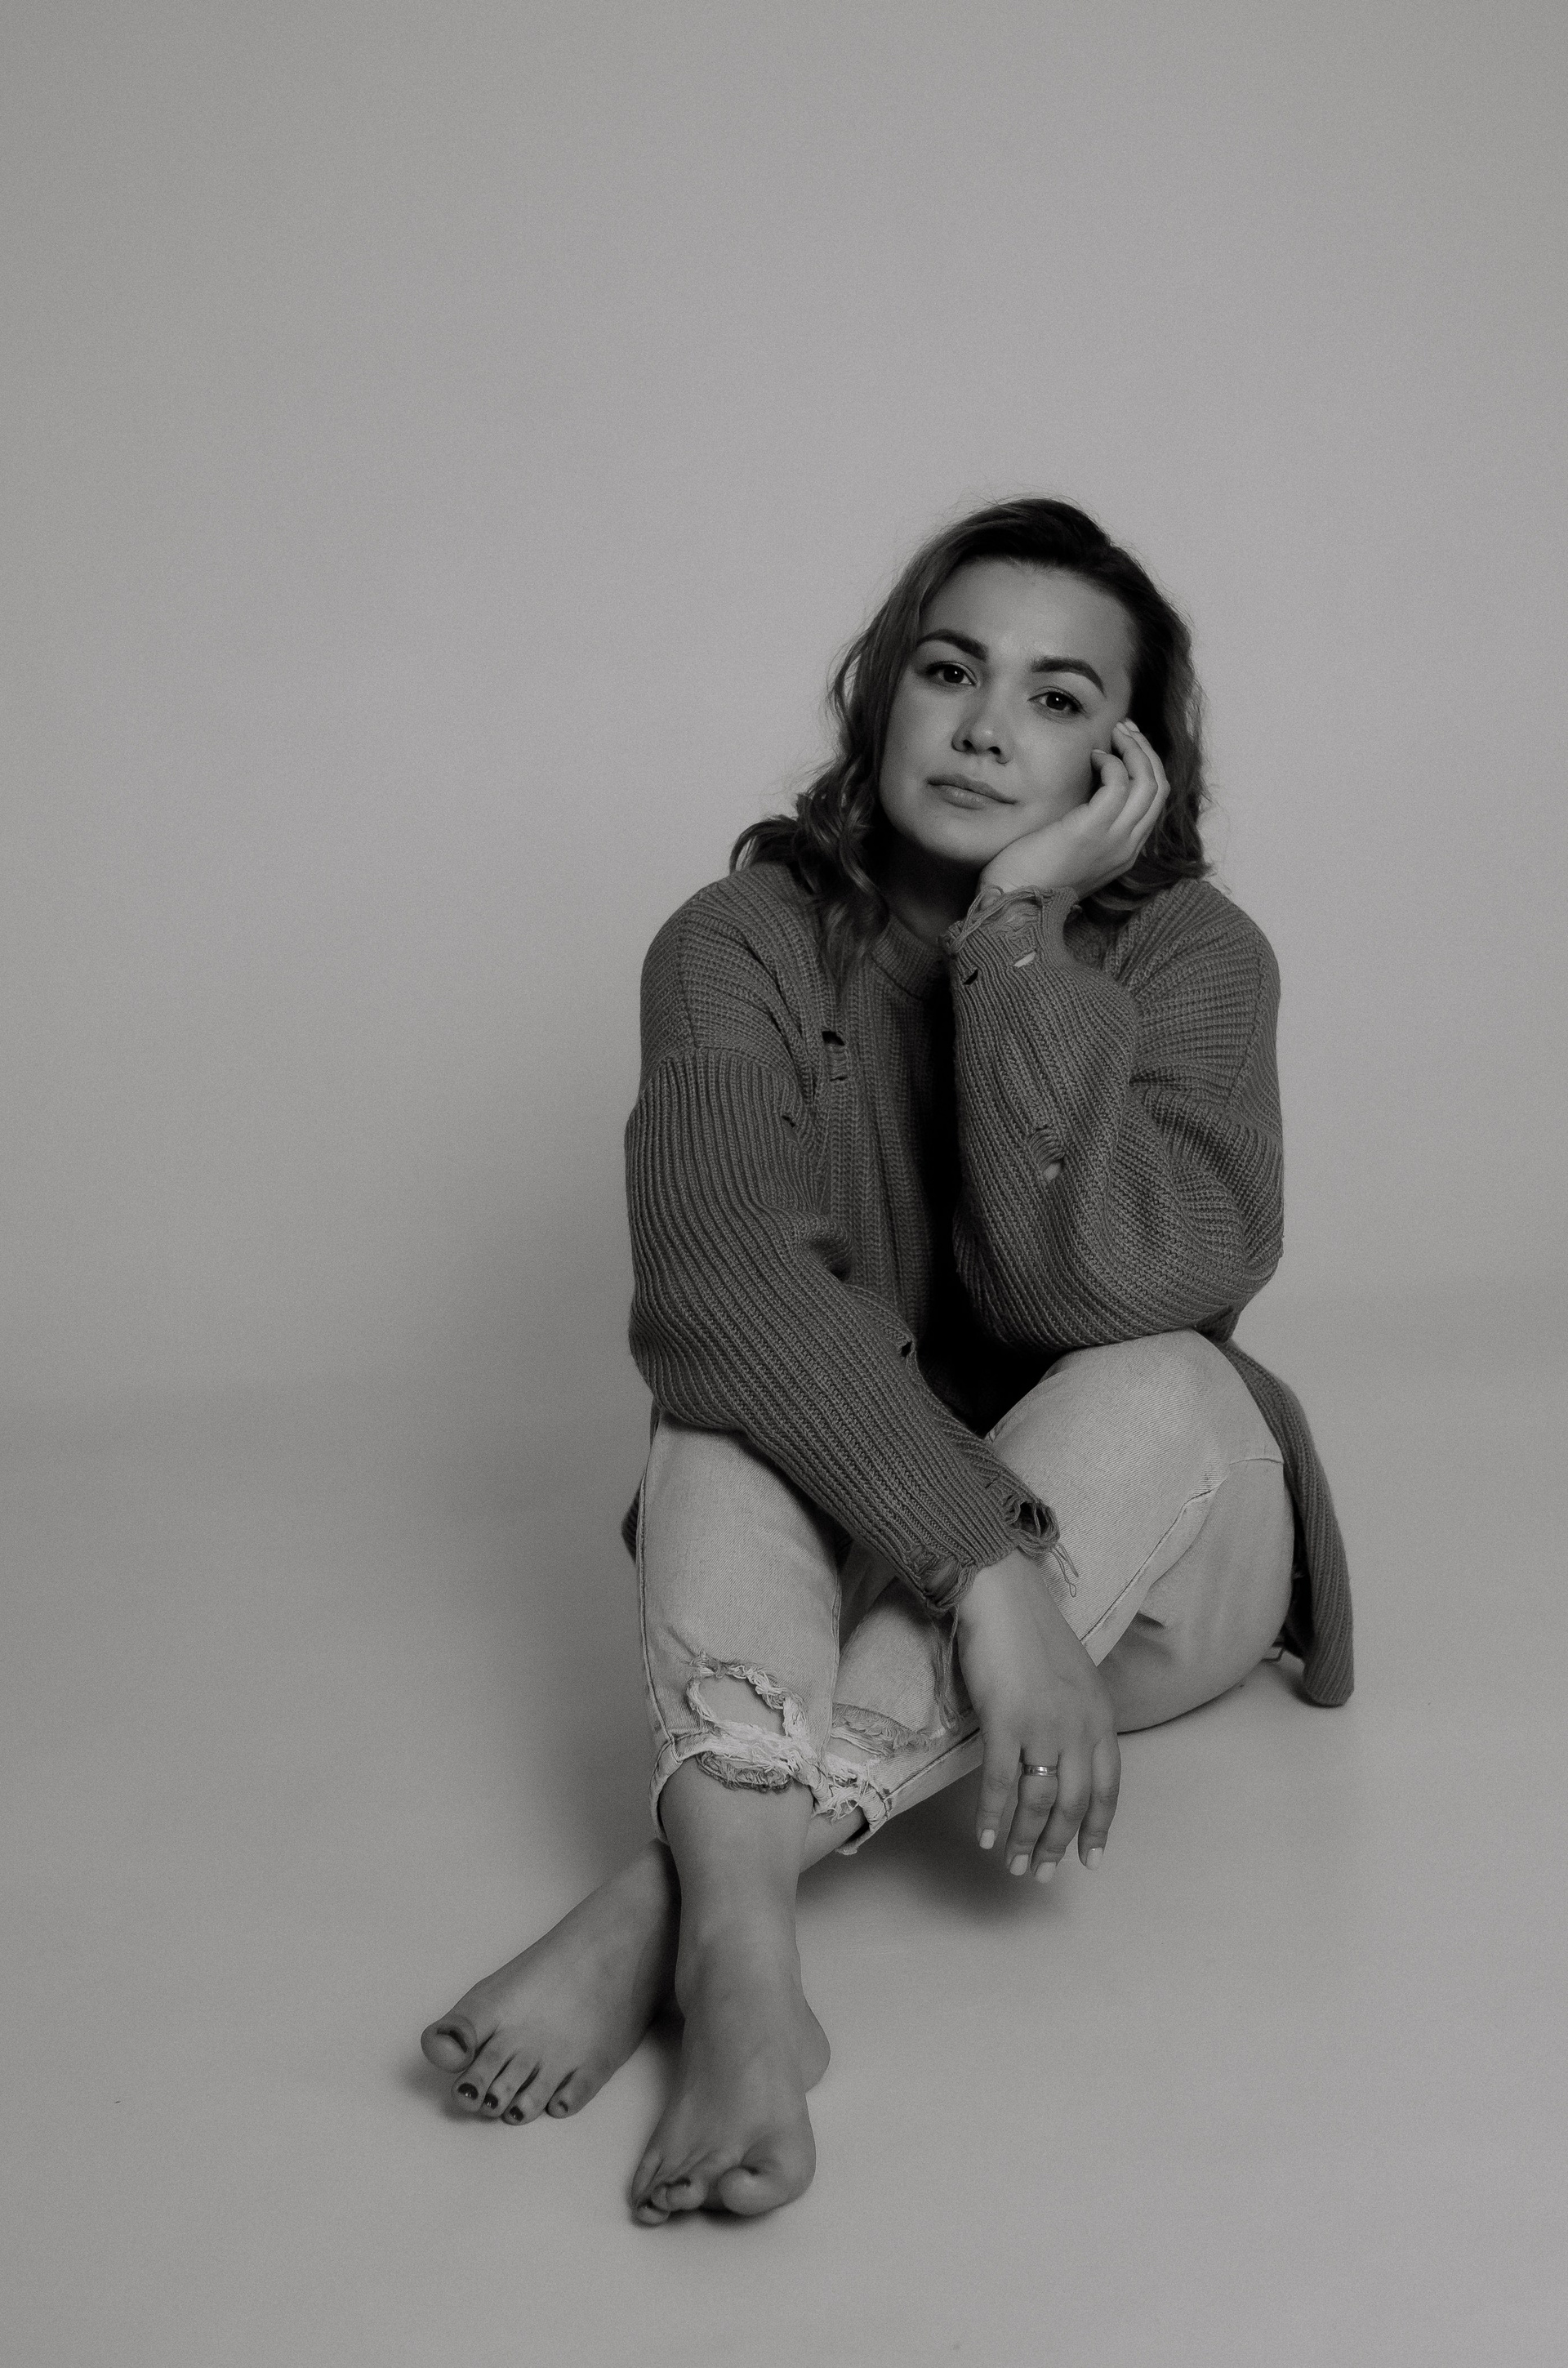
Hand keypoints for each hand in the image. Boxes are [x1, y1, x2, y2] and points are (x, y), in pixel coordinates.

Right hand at [952, 1549, 1120, 1879]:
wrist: (1002, 1596)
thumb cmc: (1031, 1632)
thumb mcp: (1073, 1678)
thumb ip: (1077, 1718)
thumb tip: (1066, 1758)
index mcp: (1100, 1716)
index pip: (1108, 1787)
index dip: (1098, 1828)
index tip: (1090, 1859)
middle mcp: (1080, 1726)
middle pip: (1074, 1803)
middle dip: (1059, 1845)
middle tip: (1042, 1873)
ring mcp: (1045, 1725)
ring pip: (1040, 1801)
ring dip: (1027, 1839)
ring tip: (1014, 1864)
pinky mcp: (1007, 1721)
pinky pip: (1002, 1783)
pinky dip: (994, 1816)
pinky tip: (986, 1838)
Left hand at [978, 718, 1169, 902]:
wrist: (1013, 905)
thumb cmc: (1029, 876)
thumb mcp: (1068, 849)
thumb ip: (1085, 825)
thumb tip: (1084, 792)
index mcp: (1124, 852)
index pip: (1153, 803)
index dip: (1145, 768)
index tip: (1125, 746)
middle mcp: (1127, 847)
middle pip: (1158, 788)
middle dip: (1146, 751)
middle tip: (1125, 728)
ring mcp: (1114, 840)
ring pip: (1148, 782)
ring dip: (1135, 748)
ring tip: (1116, 732)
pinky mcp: (1093, 830)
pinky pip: (1119, 784)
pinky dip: (1111, 762)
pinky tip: (1093, 756)